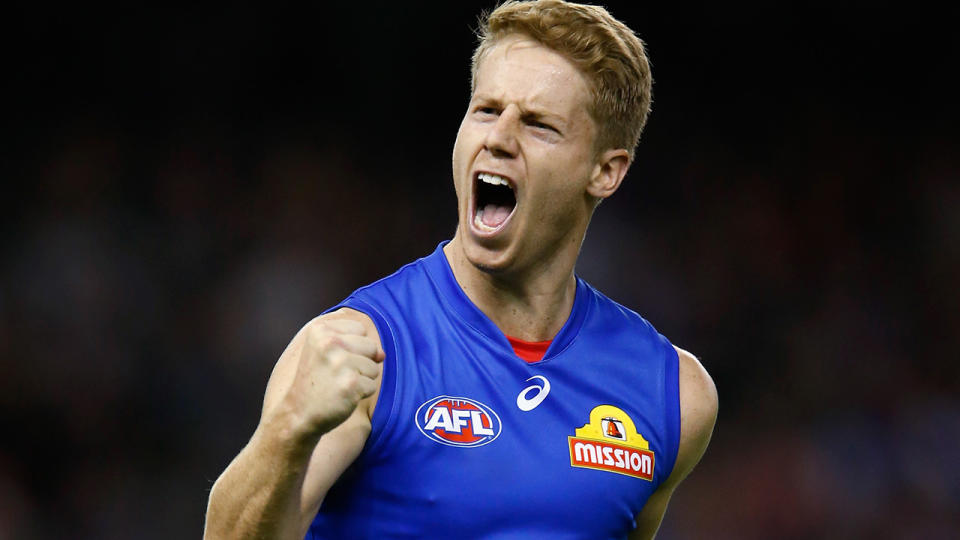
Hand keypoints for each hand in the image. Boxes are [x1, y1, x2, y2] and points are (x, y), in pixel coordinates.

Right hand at [282, 318, 384, 436]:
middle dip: (360, 363)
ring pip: (374, 367)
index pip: (359, 329)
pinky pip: (372, 385)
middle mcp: (329, 342)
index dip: (352, 347)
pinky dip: (361, 394)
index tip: (332, 360)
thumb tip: (382, 354)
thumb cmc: (316, 382)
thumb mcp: (324, 351)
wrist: (298, 414)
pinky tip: (341, 397)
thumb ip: (354, 343)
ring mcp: (340, 363)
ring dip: (361, 380)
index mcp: (320, 329)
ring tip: (338, 385)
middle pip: (371, 346)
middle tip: (335, 375)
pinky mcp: (350, 383)